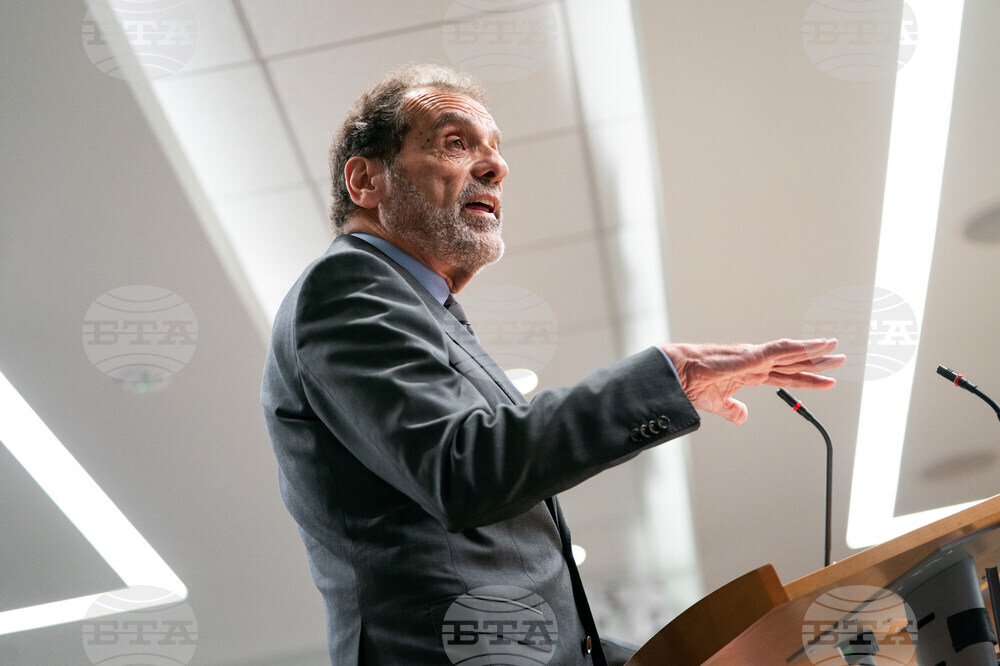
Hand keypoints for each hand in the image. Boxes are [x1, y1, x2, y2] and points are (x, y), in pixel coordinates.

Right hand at [659, 338, 844, 424]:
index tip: (825, 381)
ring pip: (793, 353)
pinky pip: (782, 349)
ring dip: (815, 351)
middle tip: (840, 360)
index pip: (786, 375)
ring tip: (836, 348)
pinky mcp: (752, 354)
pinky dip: (801, 347)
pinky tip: (817, 345)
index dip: (806, 379)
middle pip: (794, 362)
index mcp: (751, 372)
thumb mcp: (719, 404)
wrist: (679, 374)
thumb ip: (733, 410)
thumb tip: (743, 417)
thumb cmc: (693, 383)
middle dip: (817, 362)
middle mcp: (757, 362)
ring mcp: (756, 357)